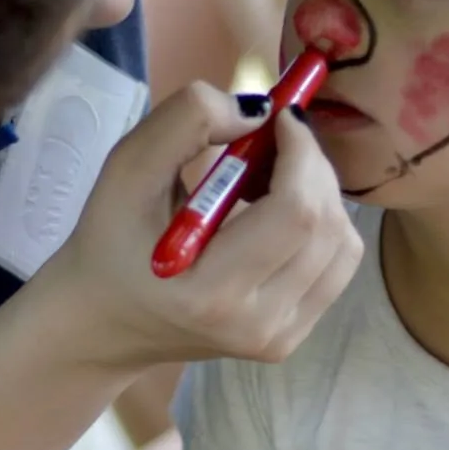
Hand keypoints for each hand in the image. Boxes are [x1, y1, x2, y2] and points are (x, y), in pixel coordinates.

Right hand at [36, 84, 362, 369]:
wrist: (105, 321)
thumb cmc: (112, 240)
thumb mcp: (127, 167)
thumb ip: (187, 121)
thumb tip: (259, 110)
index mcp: (210, 292)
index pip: (296, 213)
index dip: (302, 152)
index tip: (281, 116)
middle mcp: (256, 325)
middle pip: (326, 225)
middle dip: (312, 164)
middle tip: (275, 139)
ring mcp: (278, 338)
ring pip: (343, 244)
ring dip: (320, 193)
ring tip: (274, 178)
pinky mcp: (291, 340)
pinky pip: (337, 266)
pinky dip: (321, 225)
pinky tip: (280, 213)